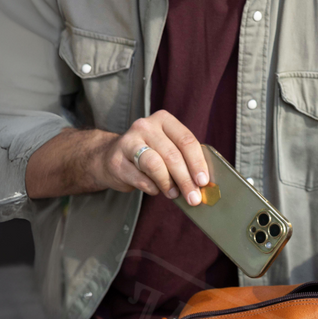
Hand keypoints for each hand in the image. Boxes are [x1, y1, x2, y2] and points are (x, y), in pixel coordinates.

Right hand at [93, 110, 208, 205]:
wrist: (113, 157)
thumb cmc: (151, 155)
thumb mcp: (169, 149)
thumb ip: (186, 160)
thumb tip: (203, 185)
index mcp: (164, 120)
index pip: (186, 140)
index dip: (197, 163)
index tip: (204, 182)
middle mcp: (145, 126)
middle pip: (172, 155)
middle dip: (186, 180)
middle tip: (194, 198)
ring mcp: (128, 141)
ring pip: (155, 165)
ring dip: (168, 184)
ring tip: (174, 194)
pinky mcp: (117, 160)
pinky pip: (141, 179)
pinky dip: (152, 189)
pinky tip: (156, 190)